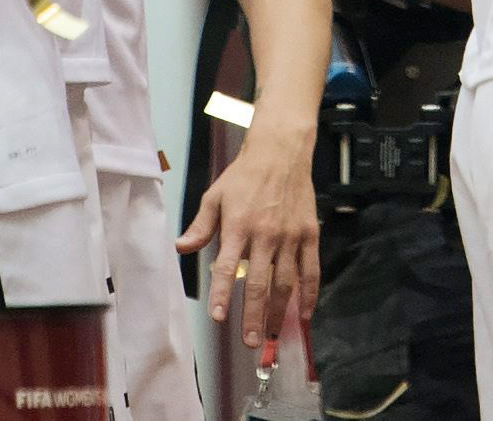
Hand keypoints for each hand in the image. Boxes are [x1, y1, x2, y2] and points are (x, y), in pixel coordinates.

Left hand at [176, 123, 318, 348]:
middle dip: (253, 315)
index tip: (217, 317)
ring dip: (279, 311)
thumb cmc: (244, 174)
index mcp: (239, 226)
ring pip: (286, 282)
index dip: (222, 294)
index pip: (227, 267)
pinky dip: (309, 294)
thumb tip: (181, 247)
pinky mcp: (310, 233)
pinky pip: (311, 269)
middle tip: (250, 341)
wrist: (281, 151)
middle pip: (259, 283)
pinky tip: (305, 314)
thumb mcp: (215, 196)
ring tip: (271, 334)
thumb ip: (200, 226)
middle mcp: (266, 234)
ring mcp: (291, 236)